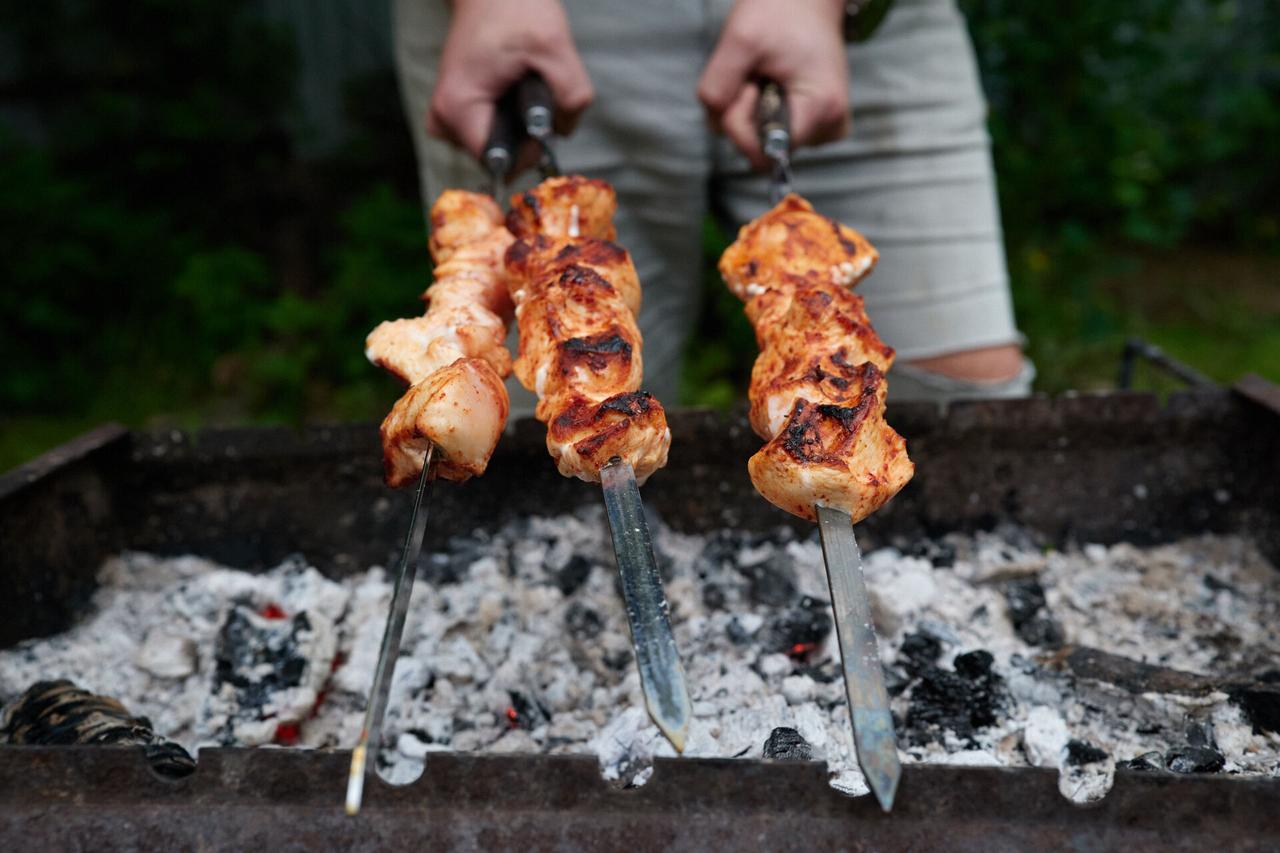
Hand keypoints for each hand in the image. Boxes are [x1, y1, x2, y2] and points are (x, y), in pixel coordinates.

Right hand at [428, 0, 592, 157]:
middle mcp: (444, 119)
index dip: (529, 152)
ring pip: (495, 147)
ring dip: (518, 126)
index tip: (542, 125)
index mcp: (459, 107)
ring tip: (520, 85)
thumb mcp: (556, 48)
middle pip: (498, 157)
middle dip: (526, 136)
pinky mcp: (452, 114)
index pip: (499, 162)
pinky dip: (506, 120)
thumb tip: (563, 132)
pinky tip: (509, 93)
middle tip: (533, 95)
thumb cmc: (516, 10)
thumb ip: (571, 96)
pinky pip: (486, 135)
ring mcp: (444, 118)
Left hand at [698, 0, 848, 166]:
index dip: (741, 125)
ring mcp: (827, 128)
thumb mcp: (738, 41)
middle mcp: (830, 126)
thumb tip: (718, 128)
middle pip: (763, 150)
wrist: (806, 0)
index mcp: (821, 109)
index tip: (748, 85)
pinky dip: (763, 113)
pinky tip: (775, 85)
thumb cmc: (778, 12)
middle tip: (756, 74)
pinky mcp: (820, 125)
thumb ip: (717, 89)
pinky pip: (776, 136)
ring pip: (766, 143)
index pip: (765, 153)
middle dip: (744, 115)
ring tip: (769, 74)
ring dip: (752, 112)